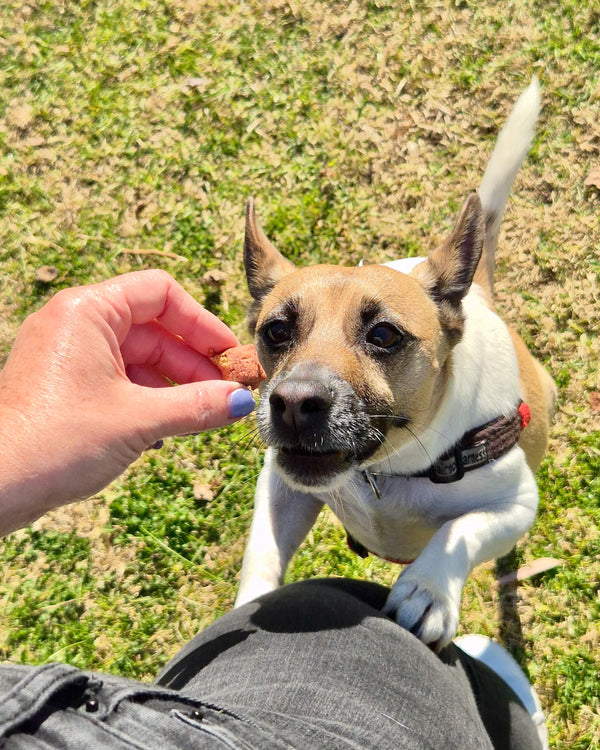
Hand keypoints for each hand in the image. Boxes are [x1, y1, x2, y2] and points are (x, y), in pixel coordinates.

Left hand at [0, 269, 255, 535]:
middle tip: (225, 394)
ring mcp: (66, 355)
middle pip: (152, 328)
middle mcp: (74, 324)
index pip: (161, 294)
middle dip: (192, 361)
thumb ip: (197, 406)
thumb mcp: (138, 420)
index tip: (229, 356)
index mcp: (88, 312)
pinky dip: (146, 398)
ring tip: (199, 416)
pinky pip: (117, 379)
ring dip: (173, 384)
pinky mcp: (63, 385)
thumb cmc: (53, 442)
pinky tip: (163, 429)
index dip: (202, 323)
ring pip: (137, 357)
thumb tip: (241, 402)